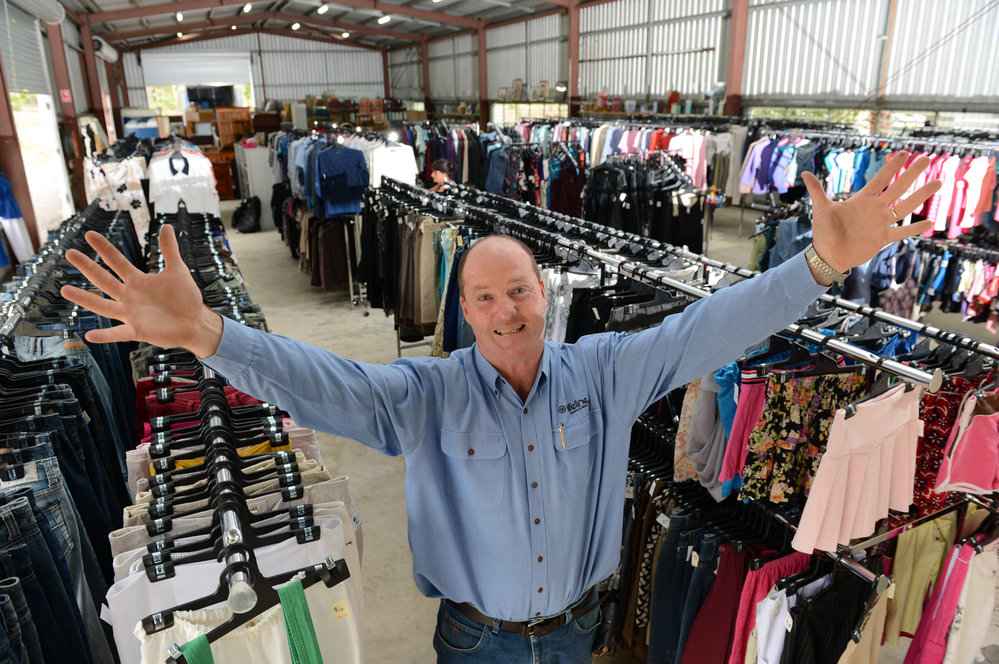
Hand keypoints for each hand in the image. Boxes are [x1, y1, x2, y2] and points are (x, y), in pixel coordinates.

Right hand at [60, 225, 223, 357]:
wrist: (195, 322)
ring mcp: (131, 314)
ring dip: (85, 299)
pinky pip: (118, 334)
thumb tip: (167, 226)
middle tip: (69, 253)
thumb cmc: (185, 298)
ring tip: (65, 290)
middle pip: (104, 279)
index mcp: (138, 281)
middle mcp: (129, 296)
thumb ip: (170, 250)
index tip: (89, 234)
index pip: (116, 261)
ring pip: (103, 306)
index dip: (104, 248)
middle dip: (87, 266)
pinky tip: (89, 336)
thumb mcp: (178, 271)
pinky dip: (105, 336)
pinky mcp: (138, 331)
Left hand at [802, 151, 941, 273]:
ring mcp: (881, 223)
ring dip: (921, 195)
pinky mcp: (883, 239)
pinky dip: (914, 228)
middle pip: (898, 187)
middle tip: (926, 158)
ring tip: (939, 183)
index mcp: (862, 200)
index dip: (892, 167)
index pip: (880, 179)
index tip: (904, 153)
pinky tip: (930, 223)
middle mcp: (875, 209)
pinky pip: (902, 232)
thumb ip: (817, 191)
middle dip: (912, 173)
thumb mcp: (821, 210)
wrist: (828, 257)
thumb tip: (804, 173)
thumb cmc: (823, 233)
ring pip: (906, 207)